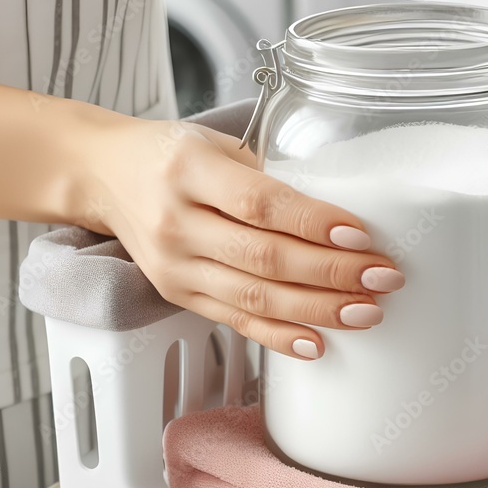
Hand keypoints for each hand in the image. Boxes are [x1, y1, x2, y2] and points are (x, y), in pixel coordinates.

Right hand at [84, 117, 401, 358]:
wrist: (103, 176)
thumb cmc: (171, 152)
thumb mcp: (218, 144)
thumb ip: (269, 177)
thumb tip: (337, 216)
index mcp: (190, 171)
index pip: (260, 204)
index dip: (314, 223)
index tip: (362, 235)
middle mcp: (178, 223)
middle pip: (264, 258)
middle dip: (332, 272)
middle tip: (384, 277)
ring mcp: (174, 266)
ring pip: (253, 297)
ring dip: (317, 309)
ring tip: (367, 312)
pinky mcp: (176, 295)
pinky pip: (233, 320)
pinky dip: (277, 336)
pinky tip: (316, 343)